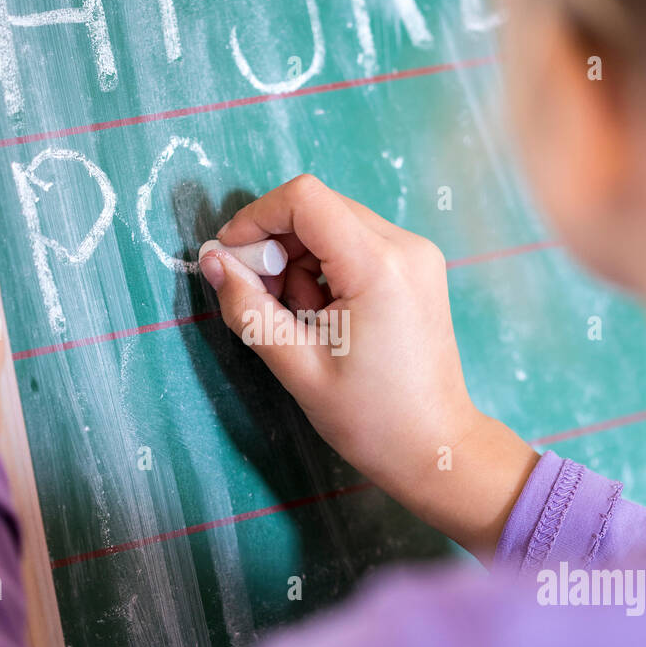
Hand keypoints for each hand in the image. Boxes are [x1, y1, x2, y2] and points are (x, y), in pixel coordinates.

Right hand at [200, 175, 537, 561]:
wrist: (434, 447)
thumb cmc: (371, 418)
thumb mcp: (297, 366)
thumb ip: (248, 308)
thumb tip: (211, 260)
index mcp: (379, 266)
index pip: (304, 199)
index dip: (256, 219)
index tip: (231, 259)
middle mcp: (405, 246)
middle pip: (318, 207)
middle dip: (276, 245)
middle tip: (261, 300)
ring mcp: (416, 254)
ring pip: (333, 223)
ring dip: (299, 260)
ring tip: (300, 320)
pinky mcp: (416, 268)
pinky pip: (355, 243)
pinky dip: (325, 268)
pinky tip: (323, 316)